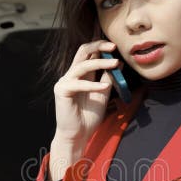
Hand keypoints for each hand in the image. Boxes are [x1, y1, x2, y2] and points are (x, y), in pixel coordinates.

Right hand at [52, 28, 121, 145]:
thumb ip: (108, 79)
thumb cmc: (89, 116)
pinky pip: (79, 84)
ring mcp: (65, 82)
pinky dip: (93, 85)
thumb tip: (118, 63)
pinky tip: (105, 87)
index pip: (89, 52)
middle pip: (82, 51)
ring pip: (83, 65)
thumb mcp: (103, 94)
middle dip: (98, 45)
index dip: (101, 46)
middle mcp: (71, 75)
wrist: (78, 135)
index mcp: (81, 74)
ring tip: (116, 63)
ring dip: (101, 62)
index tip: (116, 45)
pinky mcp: (61, 91)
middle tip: (114, 46)